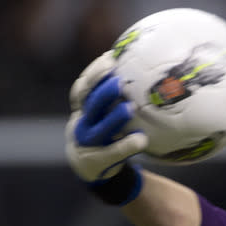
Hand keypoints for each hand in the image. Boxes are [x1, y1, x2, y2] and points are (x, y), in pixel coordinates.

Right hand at [65, 52, 147, 198]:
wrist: (91, 168)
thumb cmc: (105, 134)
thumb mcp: (103, 115)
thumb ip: (115, 97)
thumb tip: (144, 67)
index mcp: (82, 110)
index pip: (83, 87)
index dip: (94, 73)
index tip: (110, 57)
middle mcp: (82, 124)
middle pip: (89, 104)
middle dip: (102, 90)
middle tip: (119, 81)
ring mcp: (89, 143)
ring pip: (99, 128)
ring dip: (114, 118)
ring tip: (130, 108)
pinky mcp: (99, 161)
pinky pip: (113, 153)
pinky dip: (126, 146)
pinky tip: (141, 140)